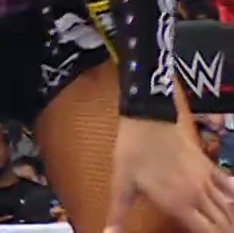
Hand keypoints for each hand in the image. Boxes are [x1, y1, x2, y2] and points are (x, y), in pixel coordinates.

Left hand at [106, 116, 233, 232]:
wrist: (148, 121)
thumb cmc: (132, 154)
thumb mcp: (121, 184)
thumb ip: (119, 213)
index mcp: (178, 204)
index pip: (206, 231)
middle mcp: (197, 196)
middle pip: (221, 222)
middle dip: (223, 231)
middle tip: (219, 232)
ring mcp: (206, 180)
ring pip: (228, 206)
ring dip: (229, 218)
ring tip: (227, 225)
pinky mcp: (208, 166)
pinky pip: (228, 185)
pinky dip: (232, 196)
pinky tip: (232, 202)